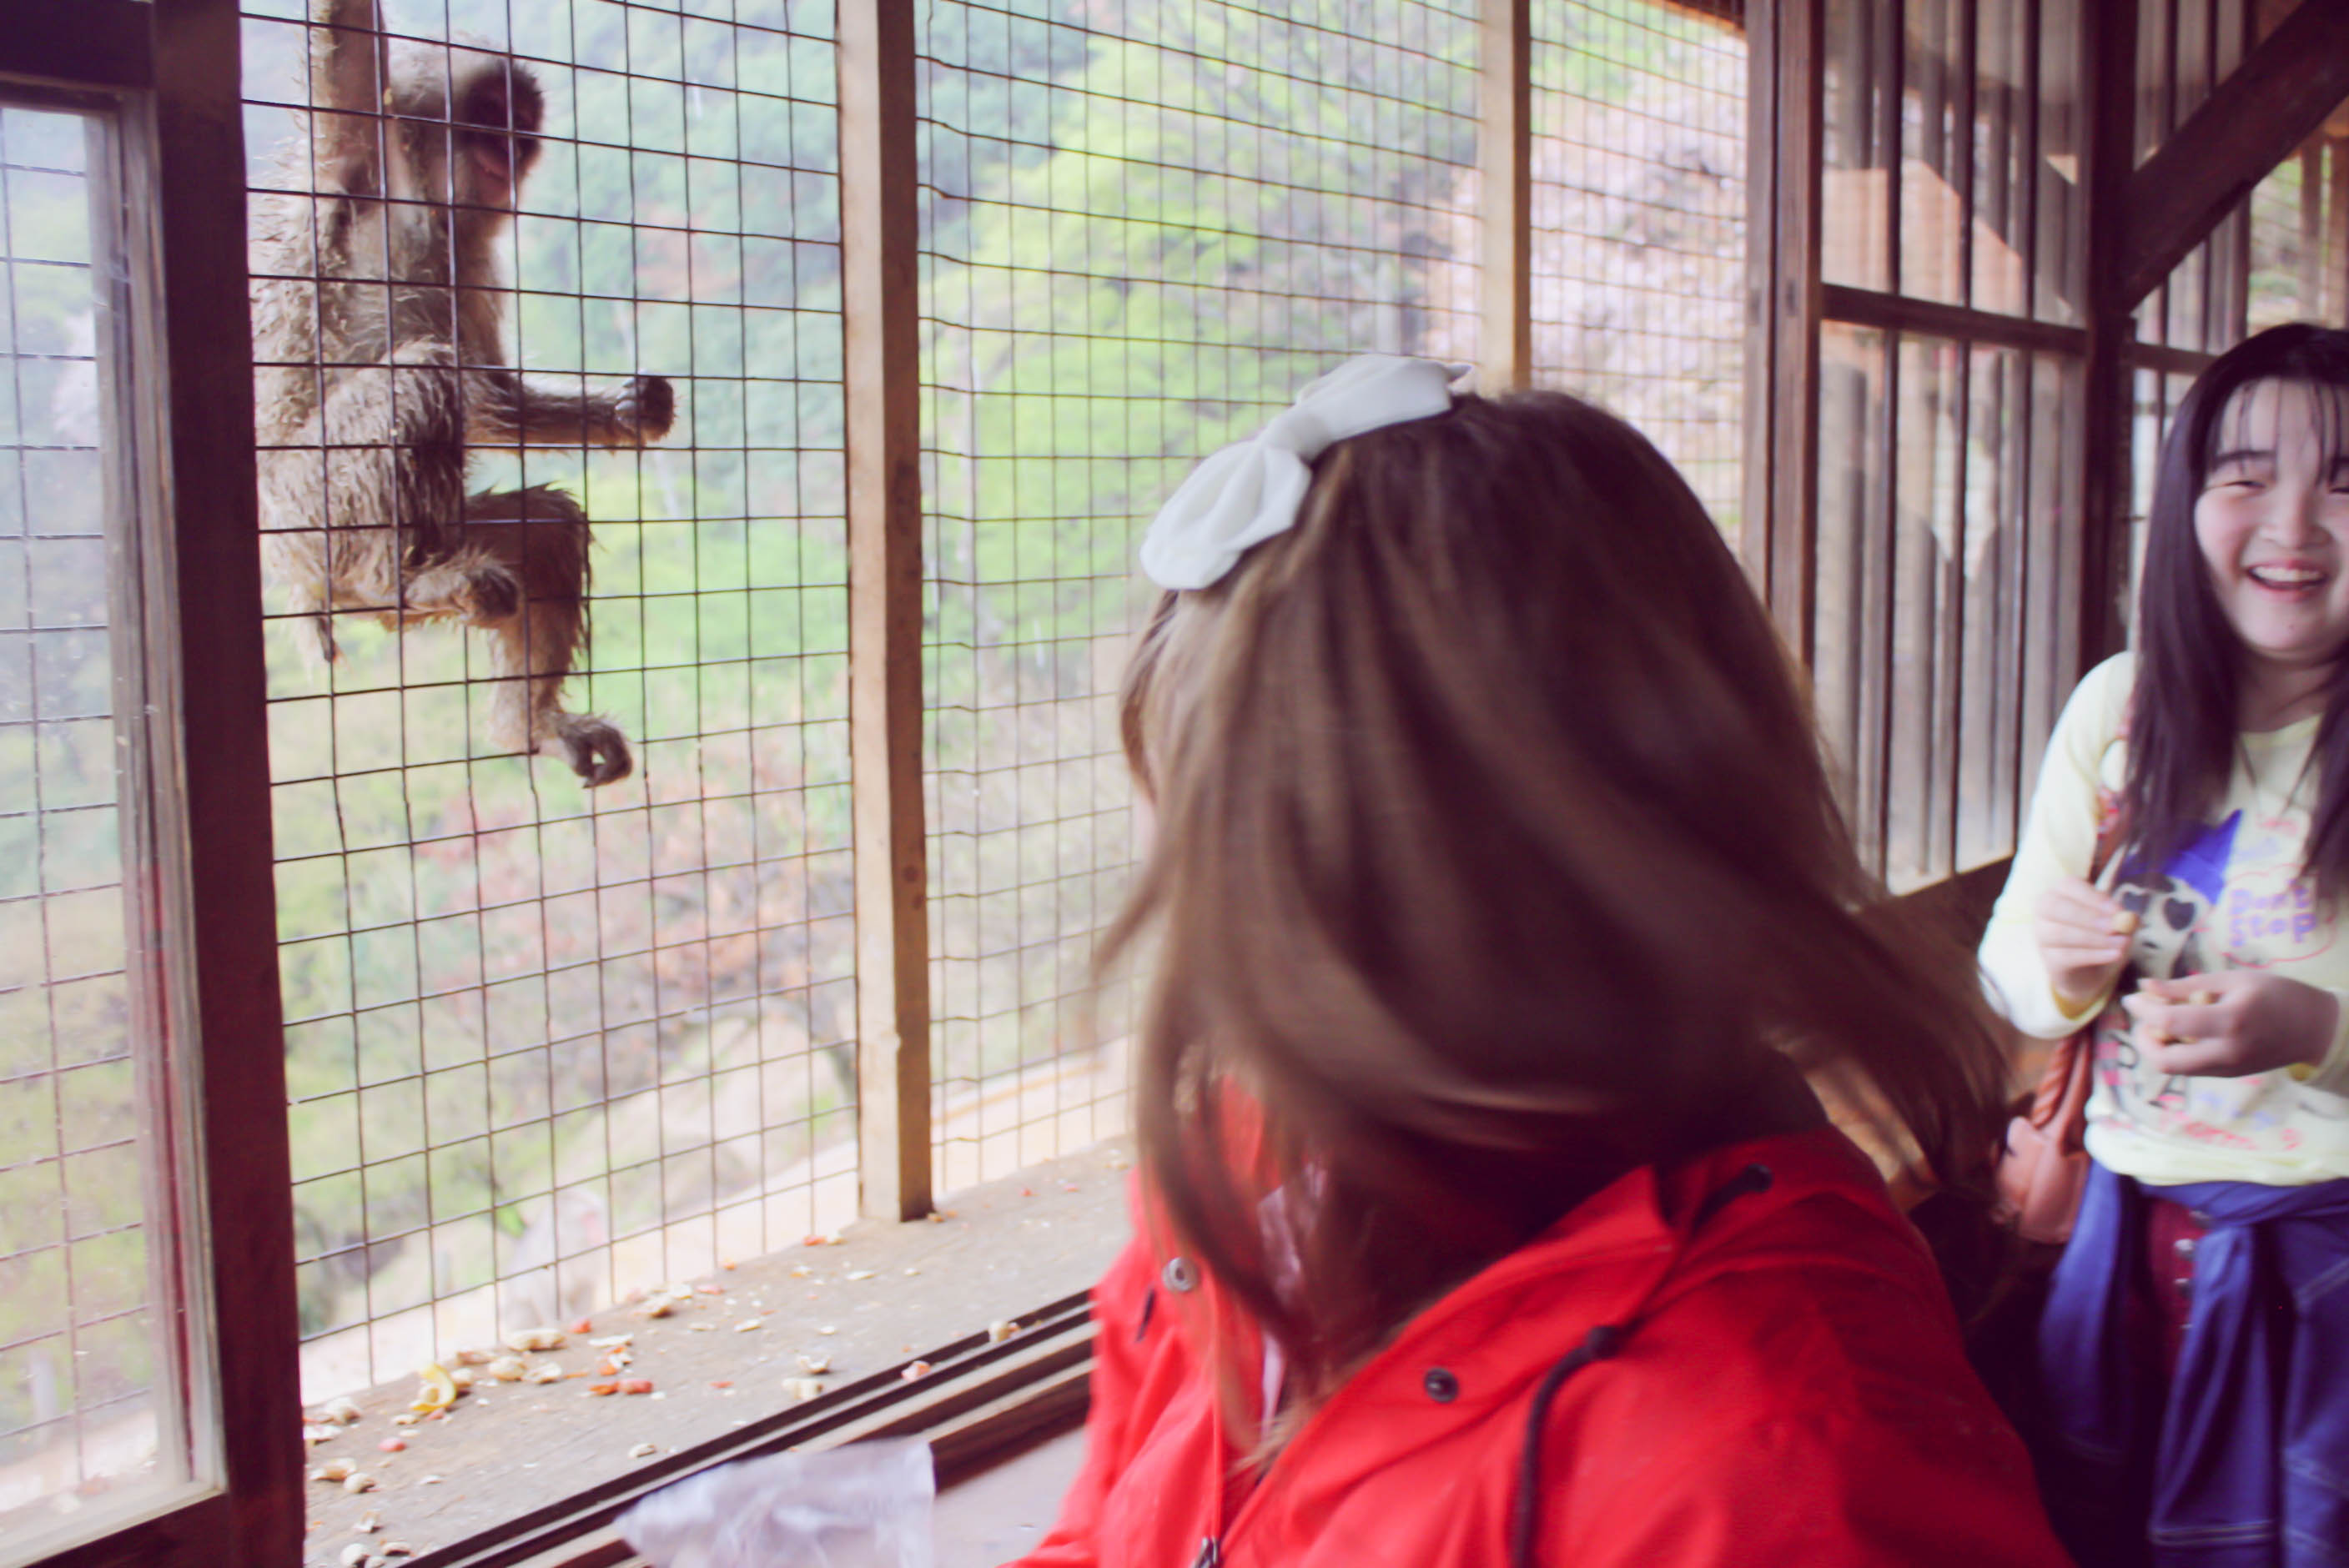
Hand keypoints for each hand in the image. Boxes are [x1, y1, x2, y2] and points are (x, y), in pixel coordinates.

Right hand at [2034, 877, 2133, 1013]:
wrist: (2090, 971)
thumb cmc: (2101, 936)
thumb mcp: (2116, 923)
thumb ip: (2122, 918)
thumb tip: (2129, 918)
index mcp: (2060, 892)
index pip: (2068, 885)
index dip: (2093, 897)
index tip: (2118, 910)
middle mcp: (2044, 911)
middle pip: (2055, 907)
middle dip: (2088, 917)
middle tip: (2115, 926)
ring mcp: (2042, 937)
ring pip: (2060, 933)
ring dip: (2094, 938)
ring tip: (2122, 943)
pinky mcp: (2049, 960)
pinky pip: (2067, 956)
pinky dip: (2093, 955)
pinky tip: (2114, 955)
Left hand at [2121, 971, 2338, 1077]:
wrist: (2315, 1028)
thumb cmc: (2276, 994)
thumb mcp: (2233, 979)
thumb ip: (2185, 987)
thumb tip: (2145, 987)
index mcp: (2230, 1021)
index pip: (2169, 1022)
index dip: (2142, 1010)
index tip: (2131, 997)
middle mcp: (2227, 1052)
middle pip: (2164, 1061)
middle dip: (2143, 1040)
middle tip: (2144, 1018)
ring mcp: (2228, 1068)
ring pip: (2175, 1068)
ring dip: (2157, 1047)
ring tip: (2160, 1022)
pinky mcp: (2230, 1075)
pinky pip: (2191, 1068)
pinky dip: (2176, 1051)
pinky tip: (2180, 1031)